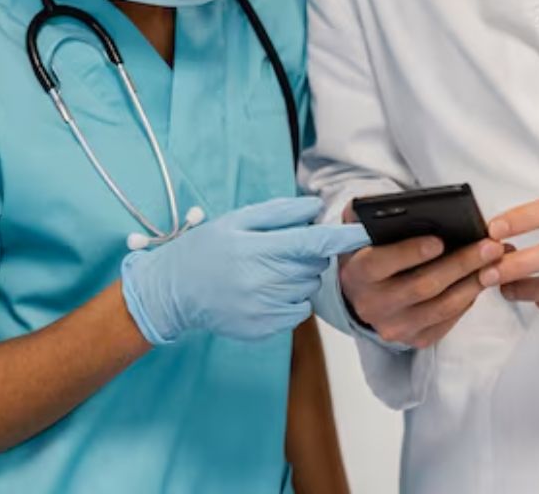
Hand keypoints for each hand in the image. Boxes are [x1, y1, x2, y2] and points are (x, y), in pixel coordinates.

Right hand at [121, 196, 369, 343]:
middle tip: (282, 249)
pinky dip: (292, 300)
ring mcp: (263, 310)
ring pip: (308, 289)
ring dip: (300, 277)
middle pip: (314, 265)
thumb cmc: (206, 249)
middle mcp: (263, 282)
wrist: (172, 292)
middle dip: (310, 254)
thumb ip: (279, 213)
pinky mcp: (262, 329)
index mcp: (257, 249)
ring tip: (269, 270)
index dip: (343, 237)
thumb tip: (315, 207)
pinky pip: (298, 312)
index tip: (367, 233)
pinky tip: (266, 291)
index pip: (313, 242)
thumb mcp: (237, 221)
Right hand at [339, 204, 505, 348]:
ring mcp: (394, 327)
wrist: (362, 293)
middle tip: (490, 246)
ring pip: (441, 307)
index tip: (439, 240)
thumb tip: (390, 201)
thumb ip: (369, 211)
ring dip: (473, 283)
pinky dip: (469, 299)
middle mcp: (373, 305)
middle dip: (460, 264)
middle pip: (422, 287)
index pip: (380, 264)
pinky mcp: (415, 339)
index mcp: (356, 273)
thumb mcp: (361, 228)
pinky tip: (484, 278)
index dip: (410, 253)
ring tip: (496, 261)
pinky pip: (448, 321)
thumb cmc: (369, 251)